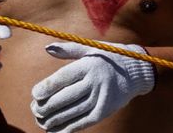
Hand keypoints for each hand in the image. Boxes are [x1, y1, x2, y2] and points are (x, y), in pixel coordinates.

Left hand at [31, 41, 154, 132]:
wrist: (136, 70)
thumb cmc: (108, 57)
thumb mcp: (91, 49)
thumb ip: (69, 49)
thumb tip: (47, 48)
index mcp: (89, 64)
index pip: (63, 77)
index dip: (47, 87)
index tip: (35, 94)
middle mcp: (96, 80)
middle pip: (66, 97)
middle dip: (47, 106)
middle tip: (35, 109)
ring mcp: (102, 96)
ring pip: (73, 111)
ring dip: (55, 119)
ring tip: (42, 121)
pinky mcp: (106, 110)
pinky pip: (85, 122)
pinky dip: (69, 128)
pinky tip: (56, 131)